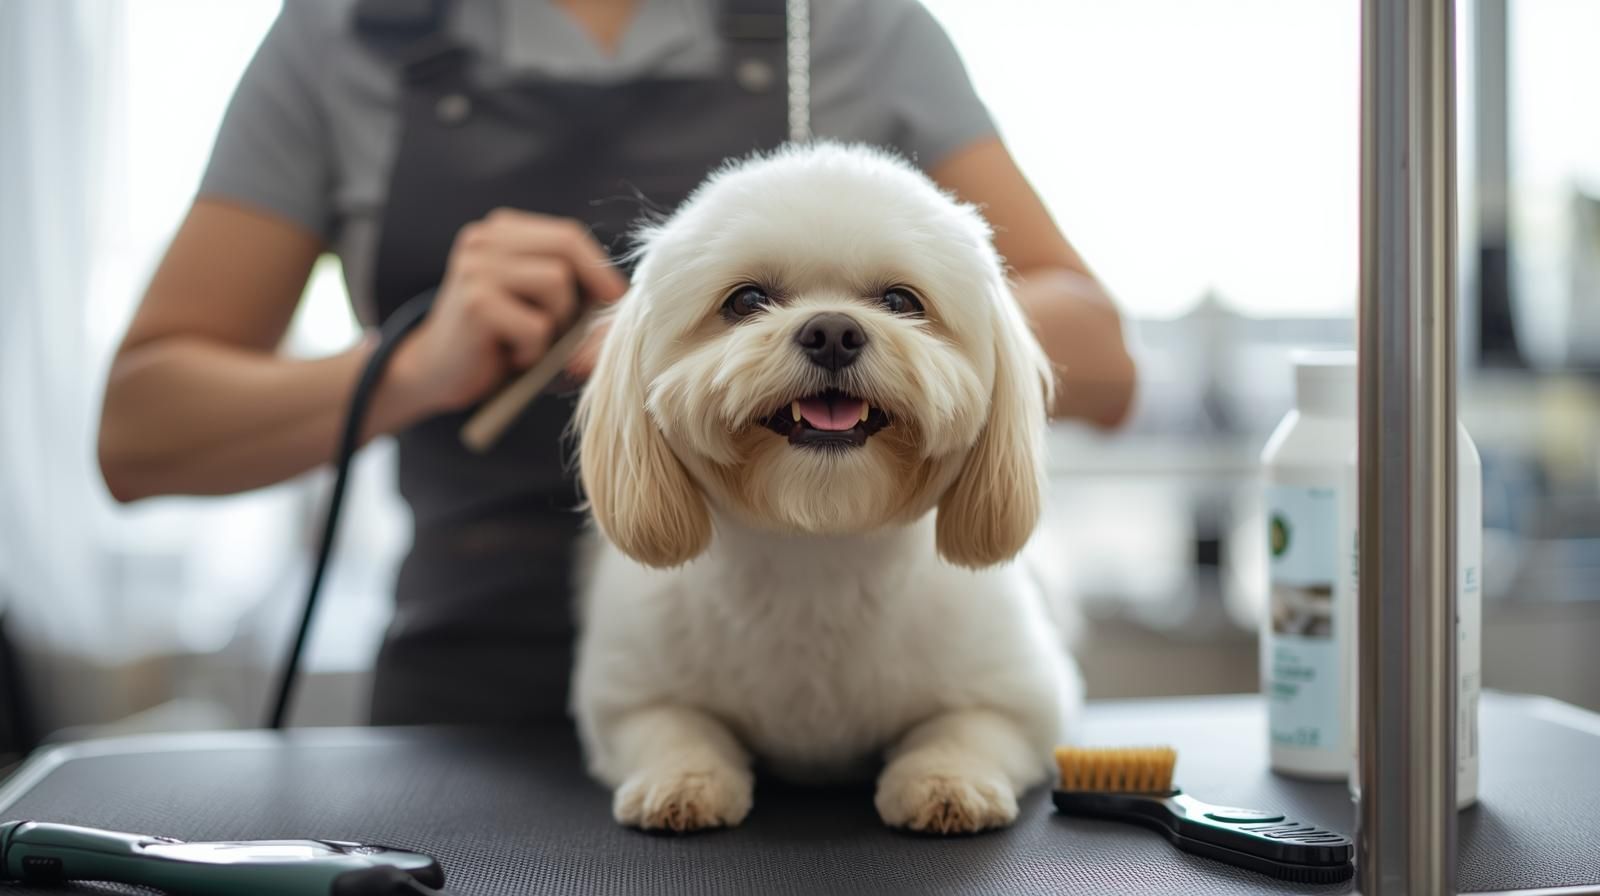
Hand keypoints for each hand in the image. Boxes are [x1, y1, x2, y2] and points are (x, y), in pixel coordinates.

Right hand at [386, 209, 627, 414]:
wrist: (435, 374)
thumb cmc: (498, 343)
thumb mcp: (538, 308)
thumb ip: (575, 295)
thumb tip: (625, 301)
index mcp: (500, 231)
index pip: (567, 234)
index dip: (598, 266)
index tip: (614, 296)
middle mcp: (483, 240)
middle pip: (566, 248)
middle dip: (585, 290)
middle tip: (576, 326)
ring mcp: (475, 268)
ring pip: (557, 284)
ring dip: (555, 324)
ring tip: (528, 341)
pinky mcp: (475, 303)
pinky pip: (538, 326)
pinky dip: (534, 351)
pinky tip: (509, 356)